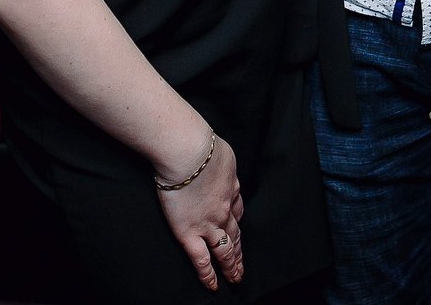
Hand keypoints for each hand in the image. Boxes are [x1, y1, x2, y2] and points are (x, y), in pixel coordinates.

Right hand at [155, 133, 244, 290]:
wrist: (189, 154)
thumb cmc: (201, 146)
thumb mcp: (220, 150)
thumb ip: (220, 162)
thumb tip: (217, 160)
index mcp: (230, 188)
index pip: (236, 209)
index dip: (237, 222)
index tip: (238, 230)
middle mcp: (224, 209)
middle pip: (235, 234)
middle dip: (239, 251)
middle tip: (242, 265)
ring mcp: (209, 223)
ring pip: (225, 250)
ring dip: (231, 265)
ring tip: (235, 277)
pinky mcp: (191, 233)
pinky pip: (202, 260)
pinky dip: (208, 275)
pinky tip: (213, 285)